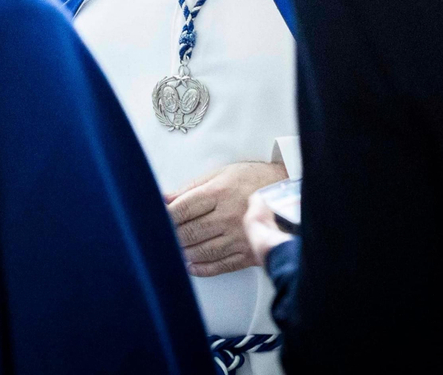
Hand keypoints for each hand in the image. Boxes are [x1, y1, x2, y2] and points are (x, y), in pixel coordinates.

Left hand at [166, 160, 286, 276]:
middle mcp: (228, 215)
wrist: (285, 189)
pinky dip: (203, 268)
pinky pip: (221, 265)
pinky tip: (192, 265)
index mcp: (219, 192)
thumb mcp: (219, 174)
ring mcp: (239, 236)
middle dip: (172, 236)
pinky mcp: (248, 252)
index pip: (183, 209)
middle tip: (162, 237)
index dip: (166, 217)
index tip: (156, 220)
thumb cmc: (251, 179)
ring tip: (175, 250)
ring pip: (203, 251)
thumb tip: (164, 199)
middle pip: (190, 232)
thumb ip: (190, 189)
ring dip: (184, 252)